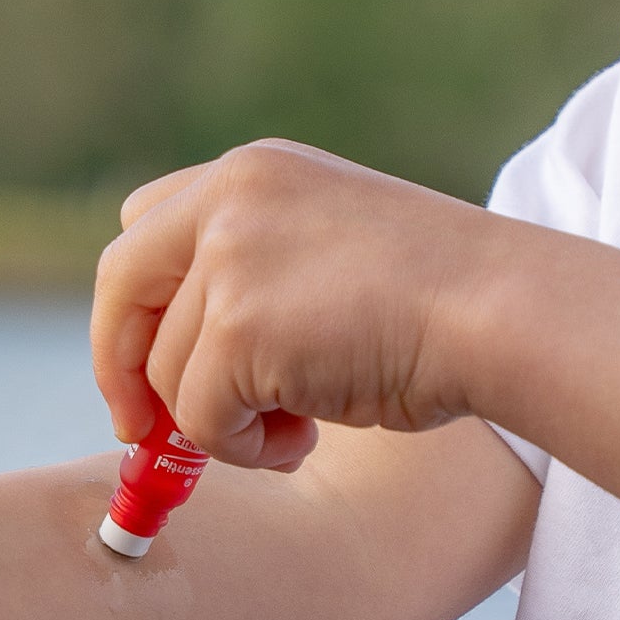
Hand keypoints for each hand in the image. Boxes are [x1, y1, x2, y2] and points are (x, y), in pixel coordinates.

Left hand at [91, 139, 509, 470]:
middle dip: (119, 366)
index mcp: (251, 170)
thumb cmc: (438, 301)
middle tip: (144, 430)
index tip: (147, 359)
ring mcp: (227, 259)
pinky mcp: (235, 328)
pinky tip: (305, 439)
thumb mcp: (326, 249)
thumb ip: (251, 276)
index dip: (138, 302)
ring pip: (166, 373)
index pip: (144, 224)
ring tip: (296, 430)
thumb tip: (168, 373)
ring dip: (220, 423)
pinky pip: (199, 419)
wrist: (501, 311)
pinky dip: (244, 448)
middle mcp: (227, 198)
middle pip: (120, 284)